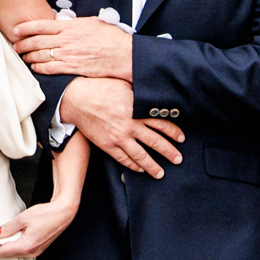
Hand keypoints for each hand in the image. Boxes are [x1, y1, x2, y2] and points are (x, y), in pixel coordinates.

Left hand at [0, 199, 79, 257]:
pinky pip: (23, 250)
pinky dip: (17, 244)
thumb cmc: (46, 214)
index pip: (3, 252)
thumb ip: (8, 228)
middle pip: (8, 254)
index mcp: (26, 247)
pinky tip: (15, 235)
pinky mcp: (39, 248)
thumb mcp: (23, 218)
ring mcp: (36, 252)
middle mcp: (31, 252)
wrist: (63, 213)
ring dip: (8, 245)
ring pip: (16, 253)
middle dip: (0, 246)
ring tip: (4, 234)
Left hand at [13, 17, 132, 79]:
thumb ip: (75, 24)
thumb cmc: (111, 38)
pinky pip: (50, 68)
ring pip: (41, 55)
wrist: (123, 54)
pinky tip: (35, 68)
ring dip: (29, 56)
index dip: (25, 28)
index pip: (41, 25)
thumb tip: (64, 23)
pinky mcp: (73, 67)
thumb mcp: (92, 23)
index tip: (16, 30)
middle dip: (23, 44)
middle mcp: (66, 40)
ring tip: (23, 57)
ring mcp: (68, 54)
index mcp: (70, 26)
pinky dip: (39, 68)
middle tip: (15, 46)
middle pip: (37, 41)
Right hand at [58, 77, 183, 177]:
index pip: (163, 124)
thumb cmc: (101, 88)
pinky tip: (140, 169)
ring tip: (161, 173)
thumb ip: (140, 94)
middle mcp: (131, 126)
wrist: (77, 99)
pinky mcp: (107, 145)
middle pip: (156, 142)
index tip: (181, 139)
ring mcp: (119, 137)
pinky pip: (123, 159)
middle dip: (169, 152)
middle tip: (178, 159)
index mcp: (138, 110)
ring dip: (153, 166)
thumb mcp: (125, 85)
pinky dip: (133, 166)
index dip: (174, 133)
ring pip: (141, 156)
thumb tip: (154, 94)